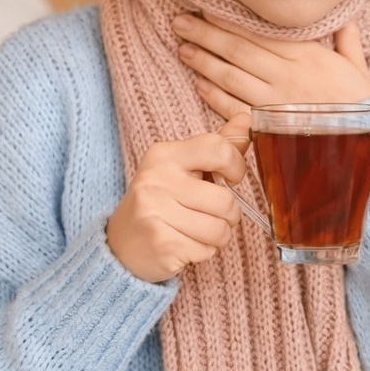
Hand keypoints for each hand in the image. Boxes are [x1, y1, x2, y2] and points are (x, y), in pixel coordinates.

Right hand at [106, 114, 250, 282]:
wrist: (121, 244)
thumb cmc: (161, 201)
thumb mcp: (184, 168)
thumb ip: (218, 146)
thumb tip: (247, 118)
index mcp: (165, 154)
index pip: (219, 149)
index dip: (236, 167)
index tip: (230, 178)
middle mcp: (156, 179)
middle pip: (225, 200)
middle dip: (228, 214)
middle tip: (209, 214)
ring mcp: (155, 211)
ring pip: (220, 229)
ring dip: (217, 236)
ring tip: (196, 230)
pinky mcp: (161, 243)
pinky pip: (207, 250)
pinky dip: (203, 252)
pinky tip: (184, 245)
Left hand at [173, 14, 369, 119]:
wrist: (364, 146)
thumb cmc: (363, 106)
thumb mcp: (359, 68)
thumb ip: (348, 41)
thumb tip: (345, 20)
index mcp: (308, 56)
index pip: (260, 31)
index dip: (231, 20)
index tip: (207, 9)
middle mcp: (288, 75)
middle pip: (239, 50)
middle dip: (206, 34)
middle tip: (180, 22)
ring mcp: (276, 102)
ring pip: (231, 76)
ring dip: (204, 62)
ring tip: (183, 49)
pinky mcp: (269, 127)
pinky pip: (236, 108)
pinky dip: (215, 96)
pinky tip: (200, 84)